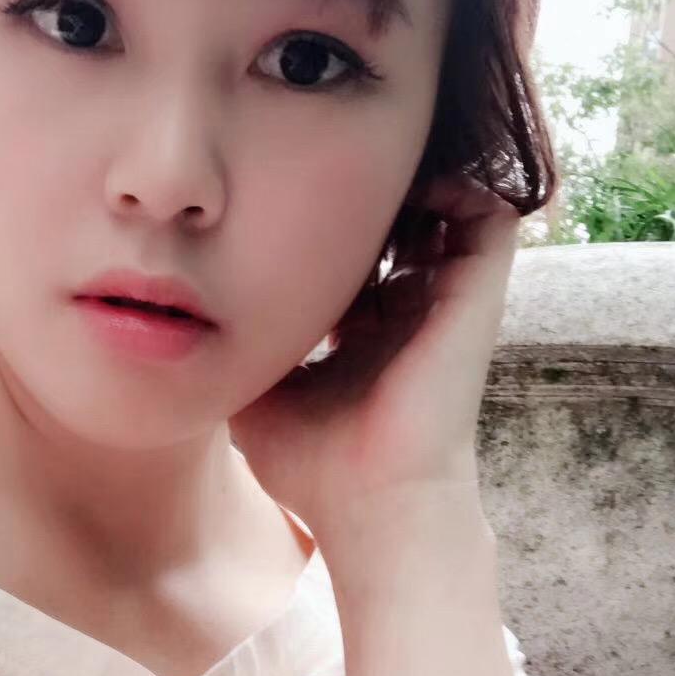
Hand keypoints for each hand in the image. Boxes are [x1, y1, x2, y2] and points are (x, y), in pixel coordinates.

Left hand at [227, 176, 521, 568]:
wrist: (373, 505)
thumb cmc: (313, 470)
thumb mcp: (257, 396)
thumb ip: (238, 350)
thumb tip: (185, 318)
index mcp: (365, 342)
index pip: (349, 268)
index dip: (315, 234)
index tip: (269, 210)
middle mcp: (409, 320)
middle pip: (396, 235)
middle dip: (359, 201)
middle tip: (310, 173)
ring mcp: (446, 308)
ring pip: (444, 217)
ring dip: (409, 189)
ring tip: (360, 170)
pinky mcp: (476, 300)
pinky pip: (489, 220)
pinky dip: (460, 189)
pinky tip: (408, 181)